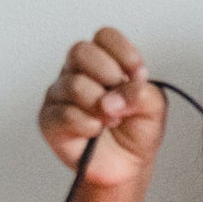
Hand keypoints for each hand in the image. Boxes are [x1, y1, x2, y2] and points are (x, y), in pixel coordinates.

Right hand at [39, 28, 166, 186]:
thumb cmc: (137, 130)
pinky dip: (88, 124)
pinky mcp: (49, 120)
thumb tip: (114, 96)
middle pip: (80, 51)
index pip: (105, 36)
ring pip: (74, 84)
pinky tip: (96, 130)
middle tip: (121, 97)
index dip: (123, 52)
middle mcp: (78, 73)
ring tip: (113, 120)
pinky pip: (63, 114)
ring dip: (100, 105)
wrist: (126, 165)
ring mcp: (60, 95)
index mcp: (104, 62)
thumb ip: (142, 93)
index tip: (138, 74)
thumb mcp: (153, 107)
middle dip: (108, 73)